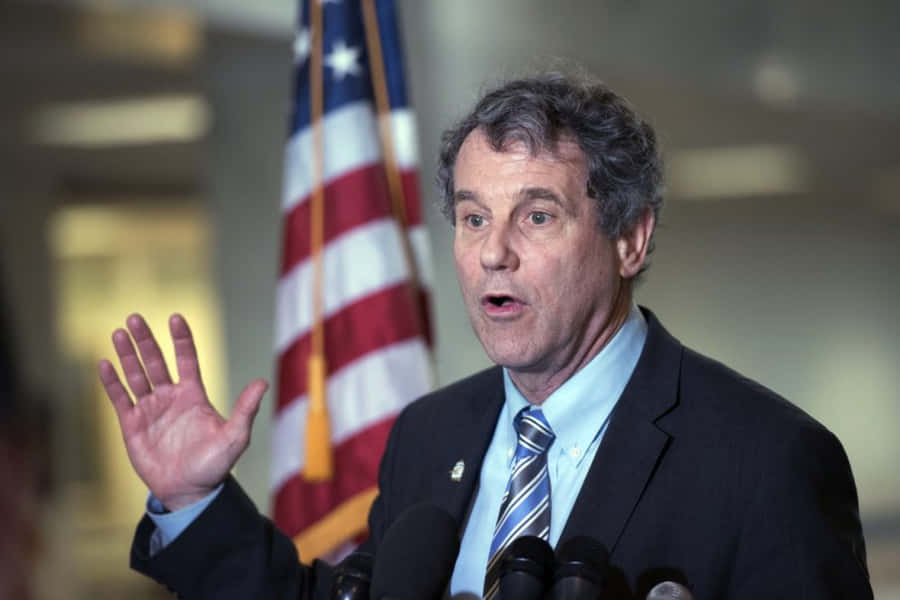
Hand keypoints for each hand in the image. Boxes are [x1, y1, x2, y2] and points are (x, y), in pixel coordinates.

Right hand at [99, 313, 267, 510]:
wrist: (190, 492)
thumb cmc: (214, 465)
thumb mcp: (234, 436)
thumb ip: (245, 409)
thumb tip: (263, 382)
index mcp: (194, 395)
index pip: (186, 359)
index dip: (181, 339)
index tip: (175, 317)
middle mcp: (170, 397)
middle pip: (156, 361)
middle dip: (146, 340)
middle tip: (134, 316)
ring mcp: (150, 410)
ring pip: (136, 375)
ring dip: (127, 355)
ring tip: (118, 332)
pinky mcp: (132, 426)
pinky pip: (120, 399)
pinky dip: (112, 382)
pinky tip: (104, 363)